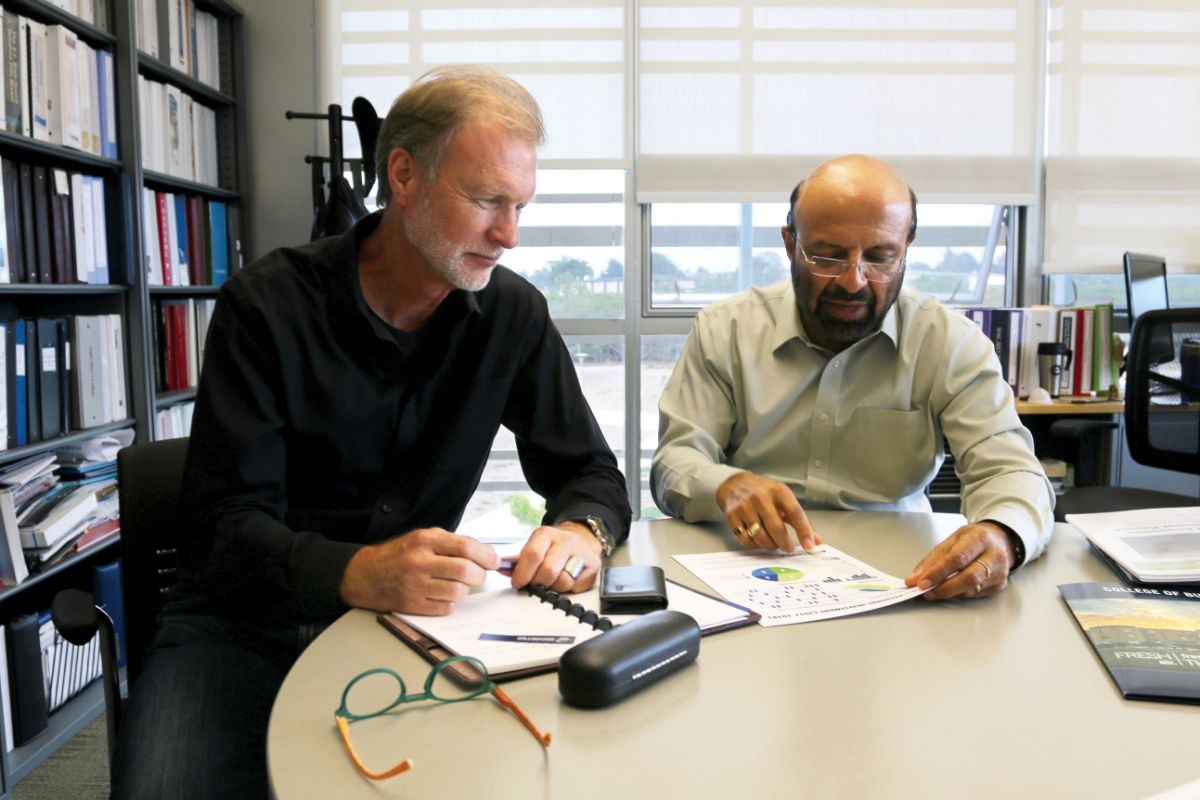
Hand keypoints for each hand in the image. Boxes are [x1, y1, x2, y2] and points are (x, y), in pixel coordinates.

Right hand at [338, 528, 499, 614]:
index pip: (465, 547)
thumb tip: (485, 553)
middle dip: (479, 575)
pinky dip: (451, 602)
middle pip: (465, 571)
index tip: (494, 561)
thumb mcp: (423, 537)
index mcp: (425, 541)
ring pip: (458, 592)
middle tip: (478, 574)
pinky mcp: (413, 605)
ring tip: (458, 584)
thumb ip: (451, 543)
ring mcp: (415, 586)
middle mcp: (420, 562)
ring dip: (465, 589)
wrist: (366, 575)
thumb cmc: (400, 555)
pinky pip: (446, 607)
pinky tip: (443, 594)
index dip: (486, 555)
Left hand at [507, 522, 602, 593]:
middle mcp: (565, 541)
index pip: (533, 554)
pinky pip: (575, 586)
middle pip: (548, 571)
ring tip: (550, 583)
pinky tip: (564, 581)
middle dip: (537, 584)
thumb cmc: (553, 547)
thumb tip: (501, 569)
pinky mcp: (593, 566)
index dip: (522, 573)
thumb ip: (520, 560)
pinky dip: (566, 589)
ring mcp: (582, 553)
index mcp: (546, 534)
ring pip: (562, 581)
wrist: (582, 539)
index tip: (518, 583)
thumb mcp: (536, 547)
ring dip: (552, 588)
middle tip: (534, 585)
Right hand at [715, 472, 820, 551]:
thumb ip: (800, 520)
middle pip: (776, 528)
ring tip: (773, 543)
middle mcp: (760, 497)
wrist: (735, 483)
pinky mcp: (732, 515)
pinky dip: (754, 545)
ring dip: (770, 545)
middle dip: (784, 543)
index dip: (804, 531)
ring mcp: (744, 506)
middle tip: (787, 547)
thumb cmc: (764, 492)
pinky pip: (745, 539)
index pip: (795, 513)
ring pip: (760, 536)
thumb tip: (815, 540)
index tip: (809, 545)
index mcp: (778, 491)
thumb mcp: (784, 498)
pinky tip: (758, 540)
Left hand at [904, 521, 1014, 600]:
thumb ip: (933, 559)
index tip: (921, 582)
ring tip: (934, 591)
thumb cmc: (974, 539)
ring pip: (971, 589)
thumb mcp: (952, 540)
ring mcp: (999, 573)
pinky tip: (950, 589)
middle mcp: (993, 556)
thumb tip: (915, 578)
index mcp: (979, 538)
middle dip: (943, 588)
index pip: (957, 559)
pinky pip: (975, 594)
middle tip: (926, 592)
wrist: (1000, 540)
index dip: (937, 573)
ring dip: (949, 593)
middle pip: (968, 578)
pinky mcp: (999, 586)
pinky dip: (959, 594)